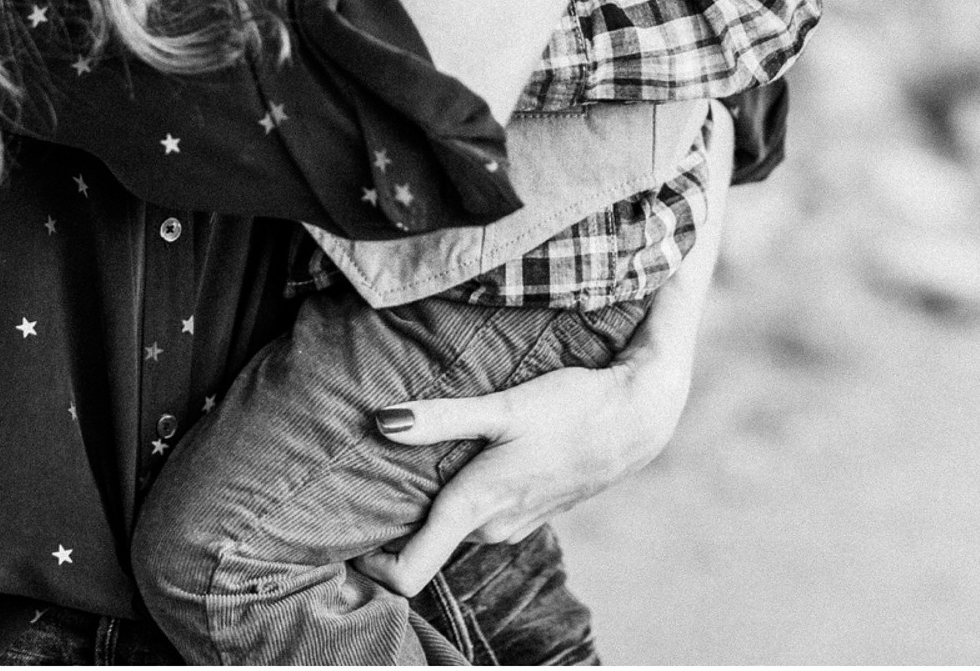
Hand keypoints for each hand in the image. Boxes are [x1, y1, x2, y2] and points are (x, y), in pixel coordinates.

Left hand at [352, 330, 690, 597]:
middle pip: (422, 544)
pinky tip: (456, 458)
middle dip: (392, 520)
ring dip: (428, 504)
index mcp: (476, 508)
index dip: (368, 565)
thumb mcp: (504, 406)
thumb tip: (382, 421)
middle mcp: (491, 529)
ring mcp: (512, 525)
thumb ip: (441, 419)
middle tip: (361, 478)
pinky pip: (476, 516)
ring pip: (450, 526)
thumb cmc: (572, 407)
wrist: (638, 418)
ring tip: (403, 461)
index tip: (340, 532)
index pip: (407, 573)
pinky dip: (458, 496)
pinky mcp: (528, 512)